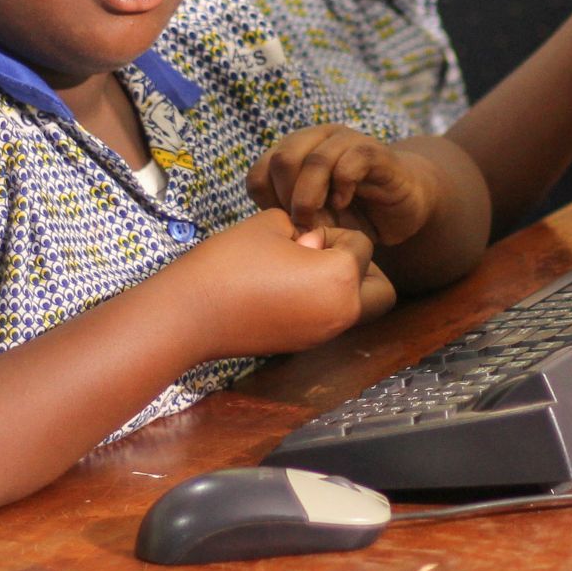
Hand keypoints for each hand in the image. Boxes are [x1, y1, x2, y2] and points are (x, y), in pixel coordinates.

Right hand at [173, 207, 393, 359]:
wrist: (188, 314)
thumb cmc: (228, 263)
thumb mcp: (272, 224)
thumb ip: (306, 227)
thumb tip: (316, 245)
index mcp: (341, 278)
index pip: (362, 245)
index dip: (332, 232)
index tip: (300, 235)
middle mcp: (342, 313)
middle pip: (383, 290)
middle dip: (363, 268)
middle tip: (325, 255)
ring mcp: (323, 335)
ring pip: (359, 309)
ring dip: (343, 288)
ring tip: (302, 270)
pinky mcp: (303, 346)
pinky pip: (331, 321)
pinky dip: (322, 304)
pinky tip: (286, 288)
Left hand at [249, 124, 444, 246]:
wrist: (401, 207)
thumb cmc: (352, 214)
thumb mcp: (314, 219)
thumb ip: (288, 216)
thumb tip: (264, 231)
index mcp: (294, 152)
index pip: (259, 172)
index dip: (267, 203)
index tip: (284, 225)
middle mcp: (318, 139)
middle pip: (283, 160)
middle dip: (287, 199)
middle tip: (302, 225)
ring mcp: (347, 142)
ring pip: (315, 159)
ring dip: (311, 197)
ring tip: (319, 221)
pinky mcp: (376, 153)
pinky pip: (351, 161)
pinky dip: (343, 187)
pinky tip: (345, 204)